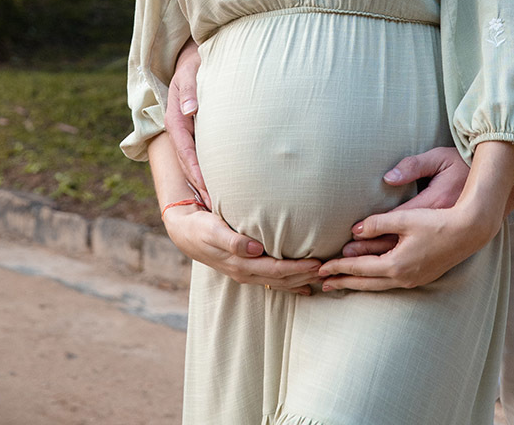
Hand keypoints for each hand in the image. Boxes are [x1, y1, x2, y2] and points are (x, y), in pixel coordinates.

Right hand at [163, 205, 321, 294]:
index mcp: (240, 265)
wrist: (185, 232)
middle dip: (305, 276)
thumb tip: (254, 249)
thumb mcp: (213, 230)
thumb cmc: (201, 227)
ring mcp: (246, 273)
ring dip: (300, 281)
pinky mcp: (246, 268)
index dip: (298, 269)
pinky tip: (303, 286)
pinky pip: (271, 280)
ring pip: (278, 282)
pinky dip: (289, 283)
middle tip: (328, 269)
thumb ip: (232, 240)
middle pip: (282, 279)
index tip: (317, 264)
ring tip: (321, 278)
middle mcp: (245, 273)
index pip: (276, 270)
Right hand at [165, 38, 207, 207]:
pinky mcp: (197, 131)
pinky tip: (222, 185)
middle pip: (188, 162)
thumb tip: (190, 109)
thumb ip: (191, 88)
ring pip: (194, 161)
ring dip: (204, 182)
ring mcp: (188, 131)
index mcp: (175, 117)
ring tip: (219, 206)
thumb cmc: (196, 62)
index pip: (185, 150)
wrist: (195, 56)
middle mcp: (180, 128)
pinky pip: (201, 154)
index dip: (195, 171)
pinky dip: (209, 170)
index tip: (206, 190)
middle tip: (215, 209)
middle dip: (200, 185)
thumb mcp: (192, 71)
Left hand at [321, 141, 513, 291]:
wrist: (470, 230)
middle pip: (366, 282)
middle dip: (343, 282)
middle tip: (322, 284)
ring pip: (378, 285)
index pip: (359, 268)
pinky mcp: (422, 275)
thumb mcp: (405, 217)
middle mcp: (403, 277)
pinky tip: (372, 278)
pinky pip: (390, 282)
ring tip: (341, 284)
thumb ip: (378, 222)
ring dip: (358, 283)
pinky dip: (375, 281)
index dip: (338, 267)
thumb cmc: (438, 219)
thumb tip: (355, 230)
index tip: (321, 268)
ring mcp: (414, 279)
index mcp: (397, 264)